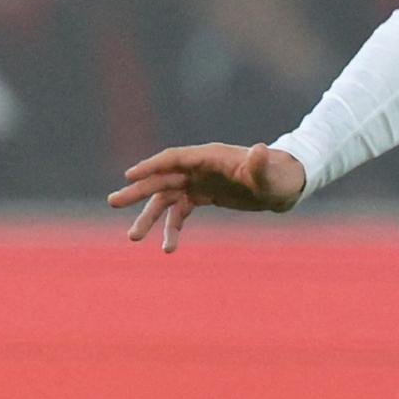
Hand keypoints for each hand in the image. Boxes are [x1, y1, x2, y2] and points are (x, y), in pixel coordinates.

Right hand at [107, 142, 305, 252]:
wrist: (285, 185)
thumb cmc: (278, 175)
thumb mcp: (269, 173)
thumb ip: (260, 164)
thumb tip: (259, 150)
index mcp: (209, 157)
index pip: (173, 159)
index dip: (151, 166)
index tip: (129, 175)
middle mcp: (198, 168)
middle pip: (161, 178)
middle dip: (138, 191)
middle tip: (113, 202)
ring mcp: (198, 182)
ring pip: (166, 199)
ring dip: (149, 217)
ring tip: (133, 237)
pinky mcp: (203, 196)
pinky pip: (180, 213)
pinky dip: (172, 229)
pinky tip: (167, 248)